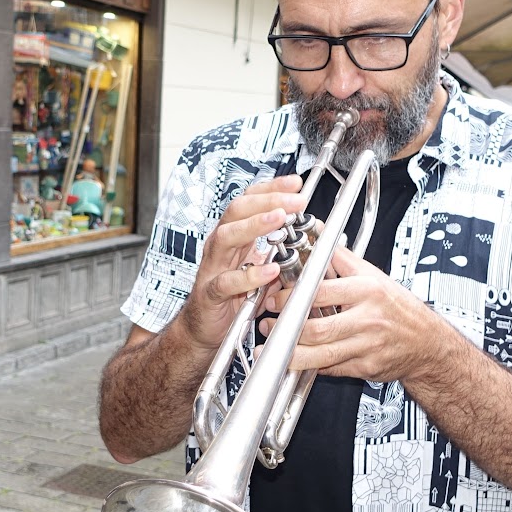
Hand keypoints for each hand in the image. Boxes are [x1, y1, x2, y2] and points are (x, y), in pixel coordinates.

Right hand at [174, 175, 306, 349]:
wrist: (203, 328)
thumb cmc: (230, 297)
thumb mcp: (259, 268)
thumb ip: (278, 254)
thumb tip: (307, 241)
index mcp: (233, 236)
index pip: (249, 202)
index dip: (272, 189)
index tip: (296, 184)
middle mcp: (220, 246)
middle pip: (238, 211)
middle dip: (268, 200)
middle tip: (295, 200)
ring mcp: (213, 267)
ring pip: (227, 237)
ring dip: (255, 225)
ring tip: (280, 218)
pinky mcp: (210, 293)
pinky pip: (227, 281)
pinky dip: (249, 276)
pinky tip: (269, 271)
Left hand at [259, 248, 449, 382]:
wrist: (427, 342)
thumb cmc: (399, 307)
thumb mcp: (374, 276)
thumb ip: (341, 258)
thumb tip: (317, 233)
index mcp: (368, 290)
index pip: (322, 292)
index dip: (292, 296)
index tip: (276, 296)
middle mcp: (368, 318)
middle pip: (318, 328)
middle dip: (286, 328)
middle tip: (269, 322)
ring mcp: (367, 346)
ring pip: (321, 354)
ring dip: (291, 353)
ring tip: (273, 347)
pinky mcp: (365, 367)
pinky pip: (331, 368)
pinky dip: (311, 365)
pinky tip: (296, 359)